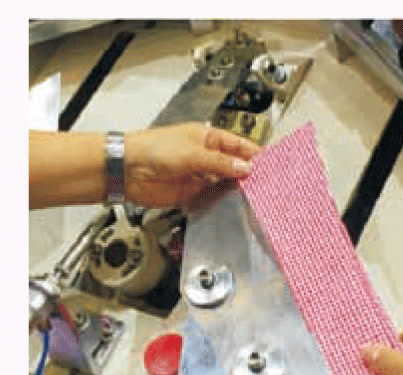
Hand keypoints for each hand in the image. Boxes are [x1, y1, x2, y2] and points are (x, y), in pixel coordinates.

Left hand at [125, 123, 260, 207]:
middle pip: (234, 165)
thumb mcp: (192, 153)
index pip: (238, 145)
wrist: (128, 171)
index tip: (270, 163)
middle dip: (249, 173)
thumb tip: (244, 167)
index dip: (254, 153)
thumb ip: (220, 163)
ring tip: (255, 195)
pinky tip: (235, 204)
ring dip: (237, 189)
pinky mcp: (193, 193)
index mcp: (208, 138)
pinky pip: (214, 197)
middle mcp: (206, 157)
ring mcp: (200, 175)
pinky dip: (223, 201)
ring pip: (226, 183)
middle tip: (267, 183)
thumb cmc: (153, 149)